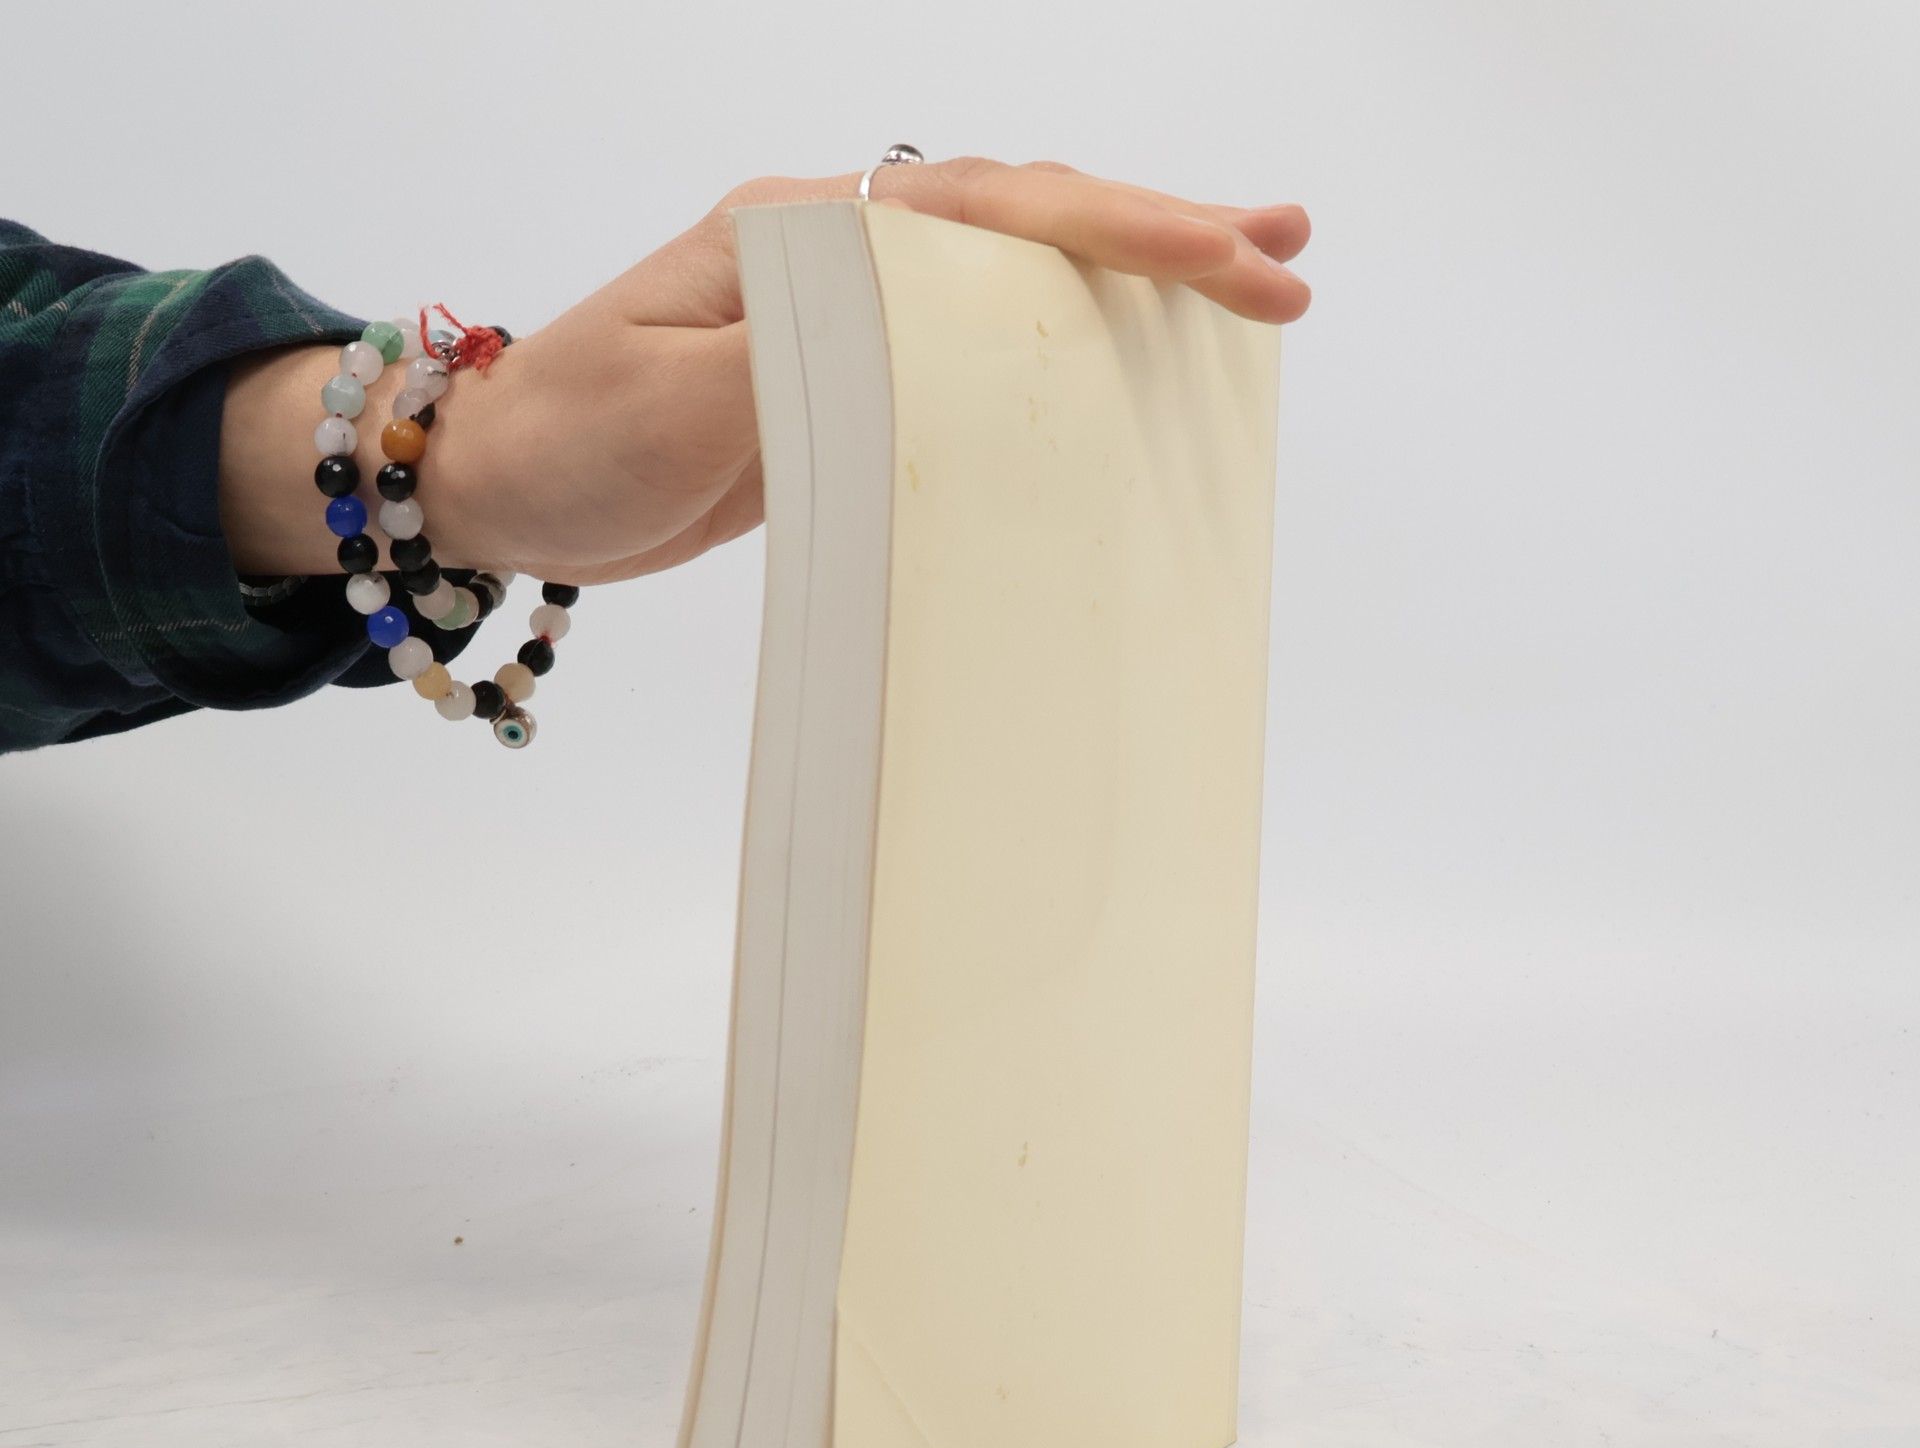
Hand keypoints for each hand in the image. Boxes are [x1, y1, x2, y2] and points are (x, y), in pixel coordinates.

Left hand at [222, 160, 1310, 584]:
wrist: (501, 485)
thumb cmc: (566, 432)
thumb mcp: (669, 398)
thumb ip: (799, 366)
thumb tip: (925, 343)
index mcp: (806, 232)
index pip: (990, 212)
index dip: (1114, 232)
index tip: (1224, 254)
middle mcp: (843, 259)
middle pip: (1030, 226)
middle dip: (1161, 240)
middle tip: (1286, 259)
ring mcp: (855, 325)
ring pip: (1018, 287)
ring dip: (1131, 285)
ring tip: (1247, 280)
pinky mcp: (853, 395)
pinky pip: (981, 363)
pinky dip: (1065, 357)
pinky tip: (1125, 365)